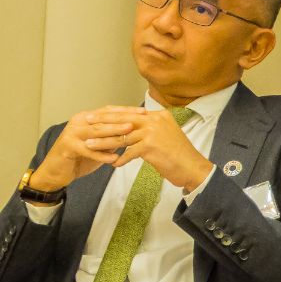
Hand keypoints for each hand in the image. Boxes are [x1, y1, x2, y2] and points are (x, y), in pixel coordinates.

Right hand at [28, 107, 137, 189]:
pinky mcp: (68, 147)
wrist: (56, 171)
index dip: (125, 111)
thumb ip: (110, 137)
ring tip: (128, 133)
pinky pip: (87, 150)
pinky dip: (100, 155)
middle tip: (138, 120)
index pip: (108, 111)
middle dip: (122, 119)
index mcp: (85, 118)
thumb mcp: (97, 145)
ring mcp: (72, 134)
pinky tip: (113, 158)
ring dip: (113, 132)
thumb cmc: (78, 157)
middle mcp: (78, 122)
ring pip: (96, 132)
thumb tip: (132, 133)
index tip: (143, 112)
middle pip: (103, 119)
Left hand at [86, 105, 213, 190]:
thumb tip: (131, 129)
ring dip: (104, 142)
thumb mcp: (165, 135)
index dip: (111, 114)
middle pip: (122, 120)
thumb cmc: (179, 156)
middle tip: (86, 124)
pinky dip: (121, 158)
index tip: (96, 116)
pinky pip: (130, 152)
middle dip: (102, 122)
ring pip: (122, 136)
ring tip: (90, 145)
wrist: (194, 168)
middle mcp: (155, 120)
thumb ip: (149, 130)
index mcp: (158, 115)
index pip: (129, 113)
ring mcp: (153, 132)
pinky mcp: (151, 146)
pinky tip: (112, 164)